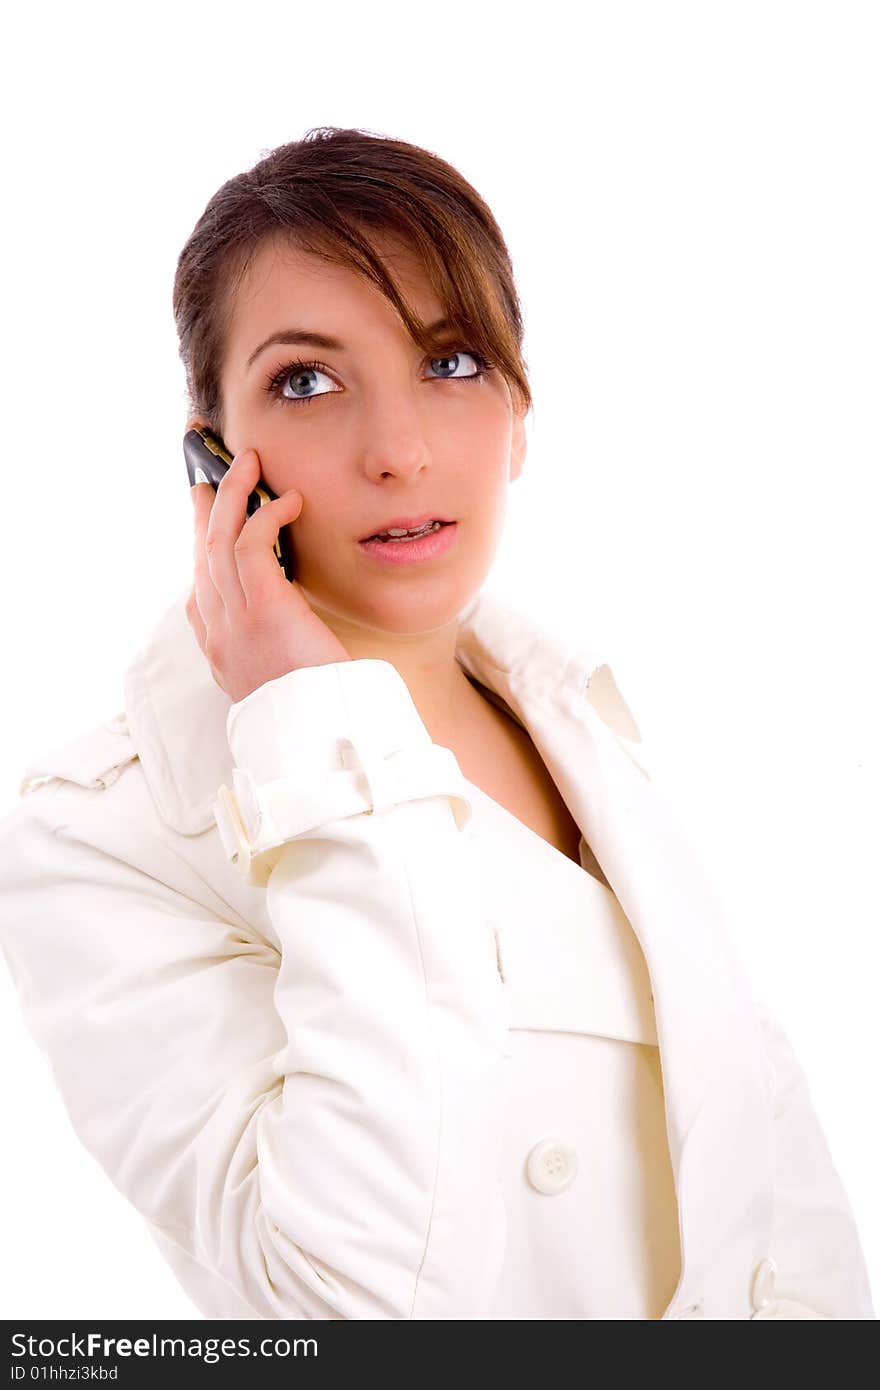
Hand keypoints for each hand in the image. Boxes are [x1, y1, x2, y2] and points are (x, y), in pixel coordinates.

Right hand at [187, 446, 351, 703]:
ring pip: (219, 541)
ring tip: (247, 463)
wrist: (321, 737)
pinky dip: (265, 515)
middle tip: (207, 478)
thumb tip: (295, 631)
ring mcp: (235, 620)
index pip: (199, 596)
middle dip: (204, 513)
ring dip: (231, 495)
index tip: (207, 531)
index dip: (200, 556)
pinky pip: (251, 544)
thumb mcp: (286, 685)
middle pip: (201, 558)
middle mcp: (219, 635)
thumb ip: (279, 655)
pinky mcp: (263, 607)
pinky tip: (287, 500)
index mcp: (223, 656)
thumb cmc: (317, 713)